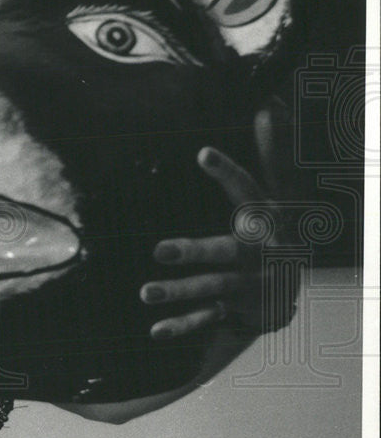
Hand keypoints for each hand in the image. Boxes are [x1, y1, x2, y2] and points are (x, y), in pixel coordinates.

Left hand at [140, 106, 297, 338]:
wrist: (291, 292)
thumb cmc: (274, 231)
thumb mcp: (276, 195)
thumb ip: (271, 156)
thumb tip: (269, 107)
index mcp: (265, 221)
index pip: (248, 191)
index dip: (228, 173)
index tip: (202, 153)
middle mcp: (259, 253)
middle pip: (227, 251)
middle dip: (196, 251)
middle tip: (159, 250)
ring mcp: (247, 284)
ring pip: (213, 288)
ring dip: (180, 292)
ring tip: (145, 292)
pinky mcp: (237, 310)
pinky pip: (207, 320)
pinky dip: (182, 326)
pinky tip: (154, 330)